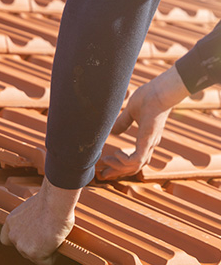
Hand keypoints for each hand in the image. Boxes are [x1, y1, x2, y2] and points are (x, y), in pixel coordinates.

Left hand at [0, 176, 80, 264]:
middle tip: (50, 234)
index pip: (6, 239)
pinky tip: (58, 242)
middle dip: (37, 246)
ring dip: (46, 250)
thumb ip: (29, 220)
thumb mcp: (32, 209)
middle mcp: (13, 235)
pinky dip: (54, 255)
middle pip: (24, 250)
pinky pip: (47, 262)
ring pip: (36, 257)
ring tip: (55, 235)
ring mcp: (22, 246)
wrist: (55, 203)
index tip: (30, 238)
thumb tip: (38, 226)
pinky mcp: (34, 254)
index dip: (19, 240)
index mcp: (10, 222)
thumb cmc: (50, 201)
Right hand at [99, 65, 189, 179]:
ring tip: (106, 159)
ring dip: (119, 167)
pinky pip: (135, 161)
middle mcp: (149, 144)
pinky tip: (116, 152)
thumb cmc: (149, 96)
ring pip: (135, 167)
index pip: (135, 158)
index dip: (120, 165)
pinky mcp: (147, 142)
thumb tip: (113, 131)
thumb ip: (122, 122)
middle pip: (133, 167)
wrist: (160, 91)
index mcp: (147, 138)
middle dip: (117, 172)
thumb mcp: (131, 111)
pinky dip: (124, 161)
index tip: (106, 165)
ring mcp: (149, 144)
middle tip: (103, 174)